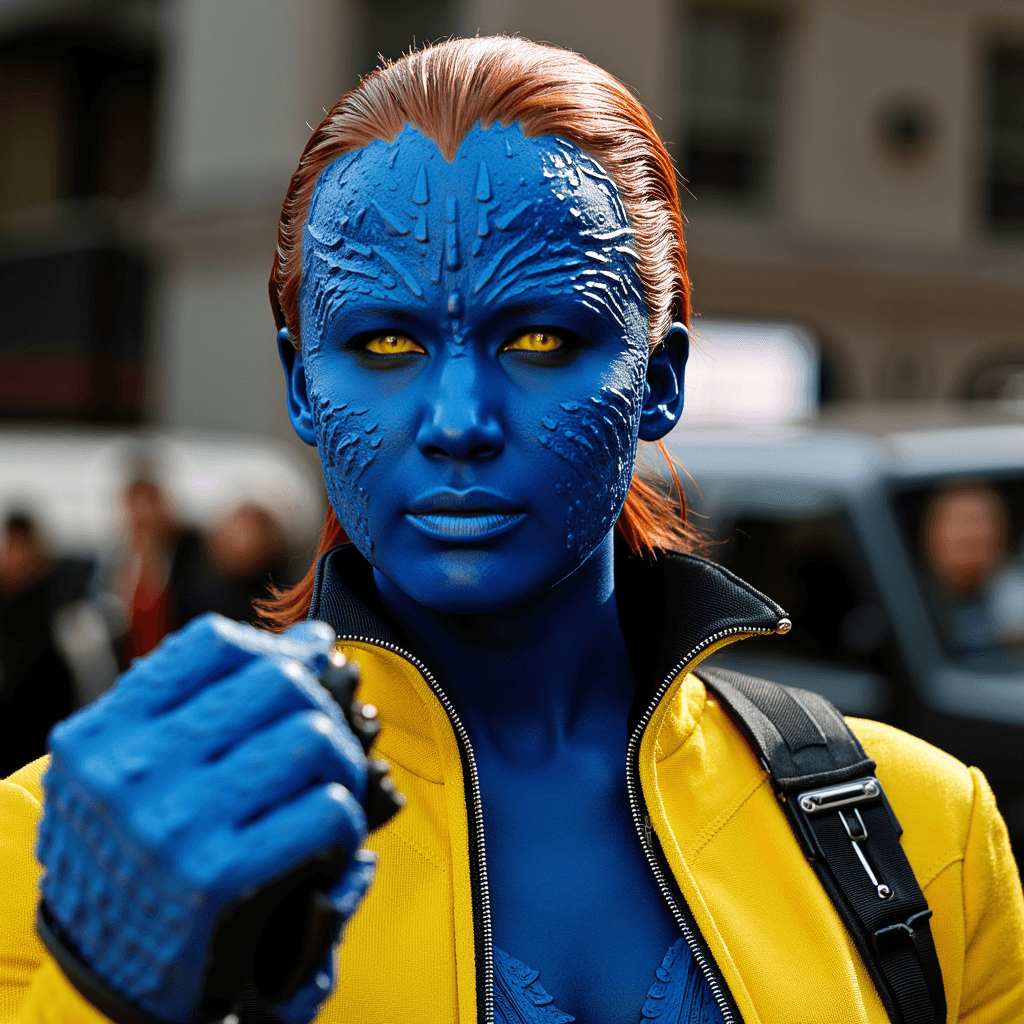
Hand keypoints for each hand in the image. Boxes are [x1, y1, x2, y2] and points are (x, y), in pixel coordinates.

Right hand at [37, 614, 372, 1023]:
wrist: (96, 983)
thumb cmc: (126, 861)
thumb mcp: (126, 775)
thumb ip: (199, 707)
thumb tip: (311, 642)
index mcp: (104, 735)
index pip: (214, 644)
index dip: (276, 647)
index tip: (308, 663)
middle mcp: (132, 770)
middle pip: (275, 682)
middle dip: (323, 700)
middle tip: (330, 732)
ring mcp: (174, 822)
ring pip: (311, 736)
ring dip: (343, 758)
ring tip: (335, 782)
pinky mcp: (217, 876)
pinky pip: (325, 809)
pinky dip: (347, 816)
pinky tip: (333, 834)